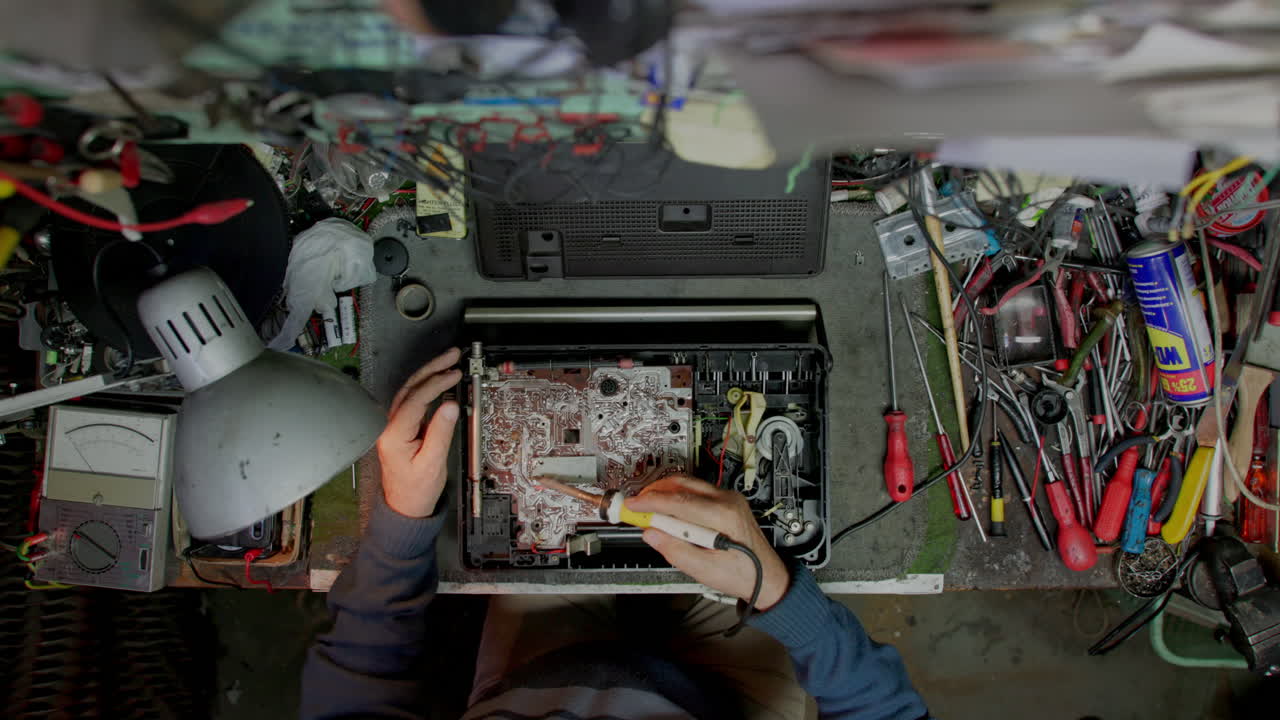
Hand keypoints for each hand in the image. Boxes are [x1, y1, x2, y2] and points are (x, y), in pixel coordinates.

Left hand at [377, 348, 461, 517]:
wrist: (406, 507)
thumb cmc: (416, 491)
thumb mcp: (433, 463)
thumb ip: (440, 433)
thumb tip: (449, 406)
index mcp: (393, 435)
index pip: (415, 400)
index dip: (435, 384)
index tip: (452, 374)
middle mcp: (389, 427)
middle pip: (410, 389)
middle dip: (432, 369)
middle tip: (452, 356)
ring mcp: (393, 426)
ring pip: (410, 392)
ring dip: (430, 375)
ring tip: (449, 362)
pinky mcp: (402, 427)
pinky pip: (414, 401)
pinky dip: (428, 388)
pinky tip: (441, 380)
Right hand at [628, 475, 789, 610]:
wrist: (766, 576)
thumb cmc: (741, 574)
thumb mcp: (704, 570)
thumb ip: (675, 551)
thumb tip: (651, 534)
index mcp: (723, 517)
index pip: (678, 502)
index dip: (650, 502)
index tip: (632, 505)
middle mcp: (728, 501)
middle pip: (683, 485)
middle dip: (655, 492)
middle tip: (636, 504)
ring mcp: (730, 498)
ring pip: (690, 484)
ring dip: (666, 492)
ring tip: (648, 507)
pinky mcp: (728, 501)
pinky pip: (698, 490)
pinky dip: (679, 496)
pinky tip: (668, 509)